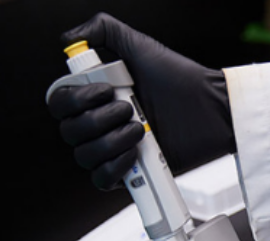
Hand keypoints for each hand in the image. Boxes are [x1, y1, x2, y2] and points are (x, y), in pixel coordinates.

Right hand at [47, 12, 235, 189]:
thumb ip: (103, 31)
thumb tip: (70, 39)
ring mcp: (113, 149)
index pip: (60, 104)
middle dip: (97, 120)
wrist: (210, 110)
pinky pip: (101, 180)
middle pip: (70, 132)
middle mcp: (99, 123)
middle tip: (130, 109)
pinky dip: (114, 168)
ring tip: (139, 130)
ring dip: (109, 142)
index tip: (105, 91)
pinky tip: (134, 153)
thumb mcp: (139, 46)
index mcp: (94, 96)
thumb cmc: (179, 79)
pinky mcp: (129, 172)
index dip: (73, 101)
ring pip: (85, 156)